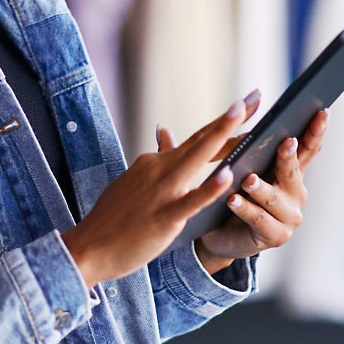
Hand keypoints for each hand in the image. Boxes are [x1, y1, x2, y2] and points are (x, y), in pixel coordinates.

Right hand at [62, 93, 260, 285]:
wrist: (89, 247)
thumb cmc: (111, 219)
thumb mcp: (132, 182)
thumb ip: (155, 159)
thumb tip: (164, 133)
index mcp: (153, 163)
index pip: (195, 141)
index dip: (222, 124)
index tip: (245, 107)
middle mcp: (158, 170)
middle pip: (201, 141)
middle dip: (230, 118)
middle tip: (254, 96)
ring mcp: (161, 192)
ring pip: (196, 158)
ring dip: (220, 135)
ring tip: (241, 114)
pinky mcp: (163, 218)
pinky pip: (190, 201)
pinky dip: (209, 187)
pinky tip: (228, 175)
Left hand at [193, 108, 329, 272]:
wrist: (215, 236)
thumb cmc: (224, 196)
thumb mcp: (224, 166)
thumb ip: (208, 146)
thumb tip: (178, 121)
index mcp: (287, 172)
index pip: (306, 148)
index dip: (314, 131)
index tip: (321, 111)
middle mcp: (294, 193)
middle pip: (294, 170)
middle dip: (288, 156)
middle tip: (284, 141)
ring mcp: (287, 216)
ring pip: (275, 198)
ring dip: (261, 187)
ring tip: (247, 178)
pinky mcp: (274, 236)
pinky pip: (258, 220)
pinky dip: (245, 209)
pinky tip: (232, 201)